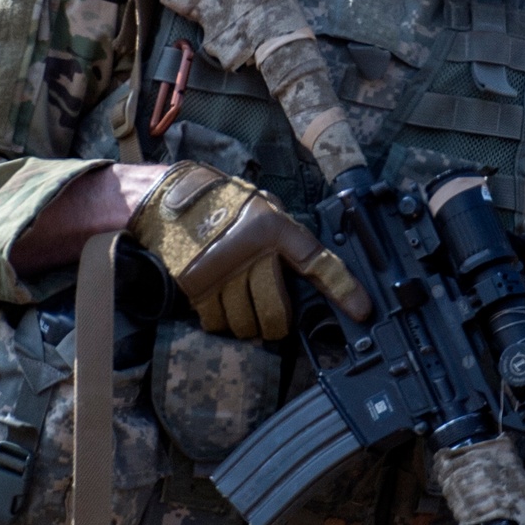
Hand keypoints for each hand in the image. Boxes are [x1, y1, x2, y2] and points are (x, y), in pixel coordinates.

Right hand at [129, 161, 371, 340]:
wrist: (163, 199)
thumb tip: (309, 263)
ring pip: (247, 323)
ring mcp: (221, 274)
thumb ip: (284, 233)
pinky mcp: (196, 289)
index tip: (361, 310)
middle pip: (279, 312)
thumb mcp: (260, 206)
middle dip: (281, 323)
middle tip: (276, 318)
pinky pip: (218, 324)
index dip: (343, 289)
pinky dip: (222, 323)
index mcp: (272, 228)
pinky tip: (221, 305)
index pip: (316, 262)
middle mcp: (250, 253)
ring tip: (243, 307)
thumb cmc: (217, 201)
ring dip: (250, 325)